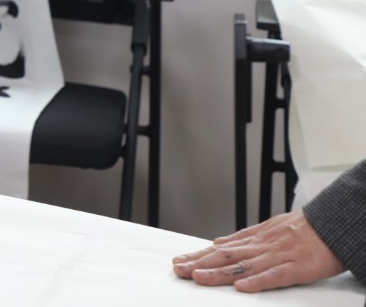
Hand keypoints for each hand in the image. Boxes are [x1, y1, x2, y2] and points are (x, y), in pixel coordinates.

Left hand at [171, 210, 344, 291]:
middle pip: (226, 256)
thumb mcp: (269, 228)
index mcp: (256, 238)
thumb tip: (219, 243)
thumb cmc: (304, 229)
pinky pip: (275, 276)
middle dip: (200, 263)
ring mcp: (279, 256)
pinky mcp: (297, 267)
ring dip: (219, 272)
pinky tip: (241, 287)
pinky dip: (257, 281)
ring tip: (198, 277)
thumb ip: (244, 238)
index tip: (180, 261)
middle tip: (179, 270)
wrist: (333, 224)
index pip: (222, 248)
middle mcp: (262, 246)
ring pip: (244, 266)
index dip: (199, 255)